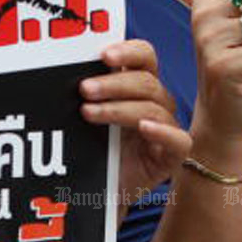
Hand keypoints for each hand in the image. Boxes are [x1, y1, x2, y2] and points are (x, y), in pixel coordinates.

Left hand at [79, 40, 190, 204]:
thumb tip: (62, 70)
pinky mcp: (171, 156)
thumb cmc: (93, 148)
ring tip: (88, 113)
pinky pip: (179, 140)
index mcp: (138, 84)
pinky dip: (163, 131)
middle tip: (85, 89)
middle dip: (114, 83)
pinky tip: (143, 128)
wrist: (97, 191)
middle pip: (147, 81)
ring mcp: (166, 129)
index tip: (104, 55)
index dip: (129, 51)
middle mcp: (156, 102)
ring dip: (119, 108)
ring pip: (154, 109)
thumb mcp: (86, 114)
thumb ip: (85, 93)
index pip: (144, 56)